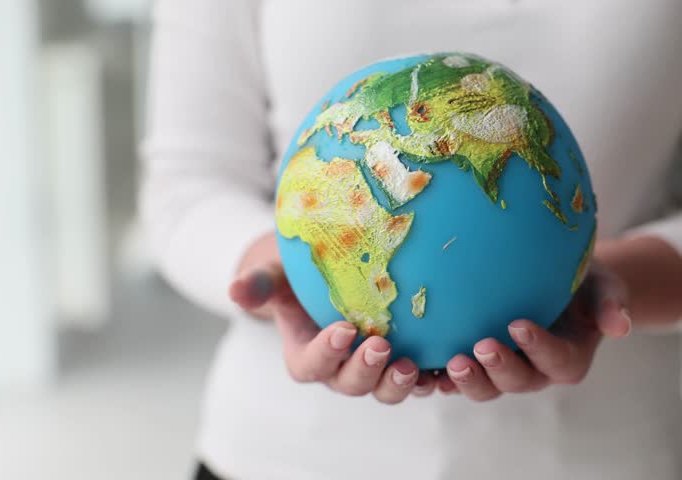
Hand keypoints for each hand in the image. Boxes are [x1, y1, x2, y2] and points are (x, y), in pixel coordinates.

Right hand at [229, 233, 436, 403]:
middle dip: (366, 372)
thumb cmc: (295, 272)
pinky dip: (430, 377)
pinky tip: (446, 365)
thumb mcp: (274, 272)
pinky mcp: (400, 360)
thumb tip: (235, 289)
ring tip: (416, 366)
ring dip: (400, 384)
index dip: (326, 353)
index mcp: (306, 354)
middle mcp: (339, 369)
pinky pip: (416, 378)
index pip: (311, 365)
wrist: (325, 274)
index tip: (343, 329)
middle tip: (383, 347)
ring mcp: (371, 368)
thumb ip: (258, 284)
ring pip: (384, 389)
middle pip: (351, 385)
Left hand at [441, 263, 631, 400]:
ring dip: (467, 380)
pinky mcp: (476, 363)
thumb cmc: (582, 279)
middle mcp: (534, 371)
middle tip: (479, 346)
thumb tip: (620, 325)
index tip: (519, 324)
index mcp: (567, 357)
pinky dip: (439, 376)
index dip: (539, 348)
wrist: (554, 277)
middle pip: (516, 382)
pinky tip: (422, 364)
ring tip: (450, 362)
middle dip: (498, 369)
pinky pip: (457, 377)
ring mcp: (503, 370)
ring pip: (484, 386)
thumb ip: (612, 302)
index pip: (557, 360)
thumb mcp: (604, 284)